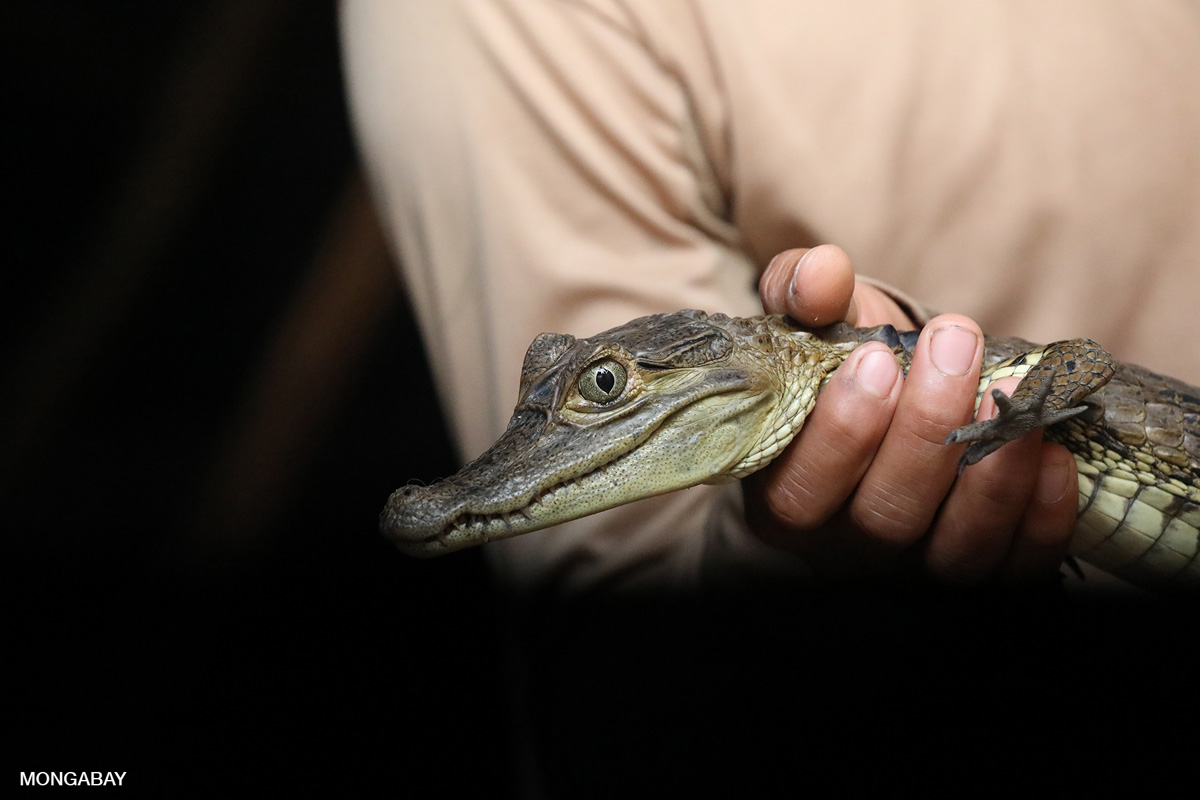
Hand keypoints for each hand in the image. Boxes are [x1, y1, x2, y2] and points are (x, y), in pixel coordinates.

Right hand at [744, 246, 1078, 583]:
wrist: (902, 401)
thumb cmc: (849, 366)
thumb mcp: (813, 322)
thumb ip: (800, 291)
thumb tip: (820, 273)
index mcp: (784, 497)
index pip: (799, 493)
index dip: (841, 432)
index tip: (876, 358)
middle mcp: (844, 548)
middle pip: (884, 517)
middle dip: (926, 428)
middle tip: (955, 343)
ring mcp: (915, 569)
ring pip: (954, 549)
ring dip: (991, 472)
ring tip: (1013, 390)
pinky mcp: (984, 575)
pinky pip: (1016, 565)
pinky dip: (1040, 515)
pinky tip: (1050, 451)